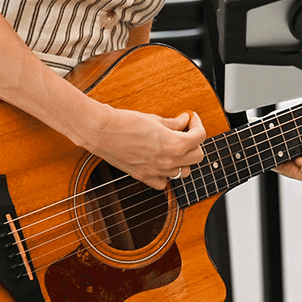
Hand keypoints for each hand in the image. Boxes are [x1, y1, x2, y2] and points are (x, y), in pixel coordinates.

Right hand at [85, 107, 204, 190]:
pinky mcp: (144, 177)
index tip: (190, 119)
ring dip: (183, 159)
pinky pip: (164, 182)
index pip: (200, 137)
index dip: (197, 124)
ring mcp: (157, 172)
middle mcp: (169, 162)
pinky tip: (160, 161)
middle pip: (197, 156)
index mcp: (175, 145)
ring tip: (173, 146)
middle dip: (194, 143)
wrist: (101, 132)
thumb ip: (173, 123)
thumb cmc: (125, 122)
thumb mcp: (155, 119)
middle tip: (185, 132)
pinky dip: (166, 174)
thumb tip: (184, 121)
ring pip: (184, 172)